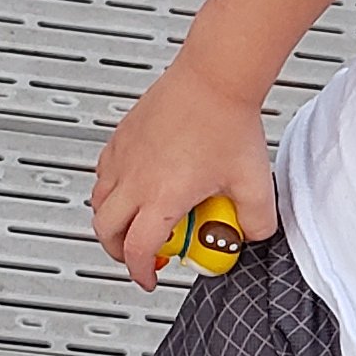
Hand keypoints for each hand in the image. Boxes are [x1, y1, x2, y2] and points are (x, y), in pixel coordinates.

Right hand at [90, 61, 276, 294]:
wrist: (215, 76)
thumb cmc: (228, 121)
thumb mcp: (254, 183)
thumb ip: (257, 220)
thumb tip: (252, 235)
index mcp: (161, 197)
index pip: (138, 250)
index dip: (141, 273)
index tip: (150, 278)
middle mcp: (134, 178)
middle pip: (106, 230)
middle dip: (118, 251)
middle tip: (137, 255)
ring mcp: (124, 155)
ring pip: (99, 200)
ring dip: (111, 220)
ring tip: (134, 222)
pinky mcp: (123, 135)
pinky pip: (104, 171)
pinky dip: (110, 188)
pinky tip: (132, 184)